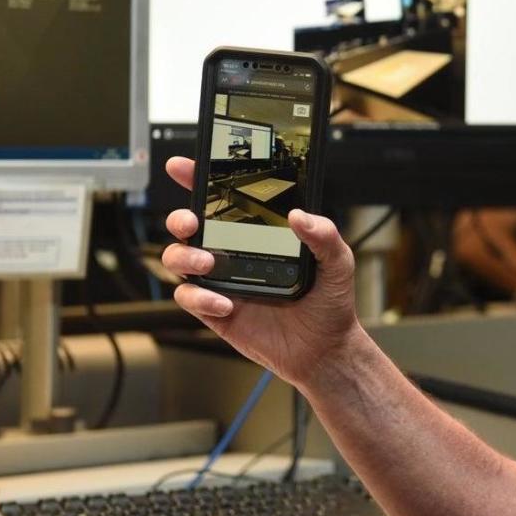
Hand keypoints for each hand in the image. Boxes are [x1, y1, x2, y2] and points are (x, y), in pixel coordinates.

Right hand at [160, 156, 363, 387]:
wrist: (324, 349)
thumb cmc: (329, 302)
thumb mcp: (337, 262)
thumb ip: (324, 234)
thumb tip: (299, 215)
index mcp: (259, 232)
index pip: (223, 199)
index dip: (198, 178)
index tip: (183, 166)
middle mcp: (234, 251)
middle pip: (188, 225)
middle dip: (180, 217)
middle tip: (193, 222)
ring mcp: (221, 280)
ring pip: (178, 258)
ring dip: (184, 256)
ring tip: (209, 264)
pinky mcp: (214, 311)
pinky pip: (189, 297)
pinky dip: (200, 298)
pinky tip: (226, 303)